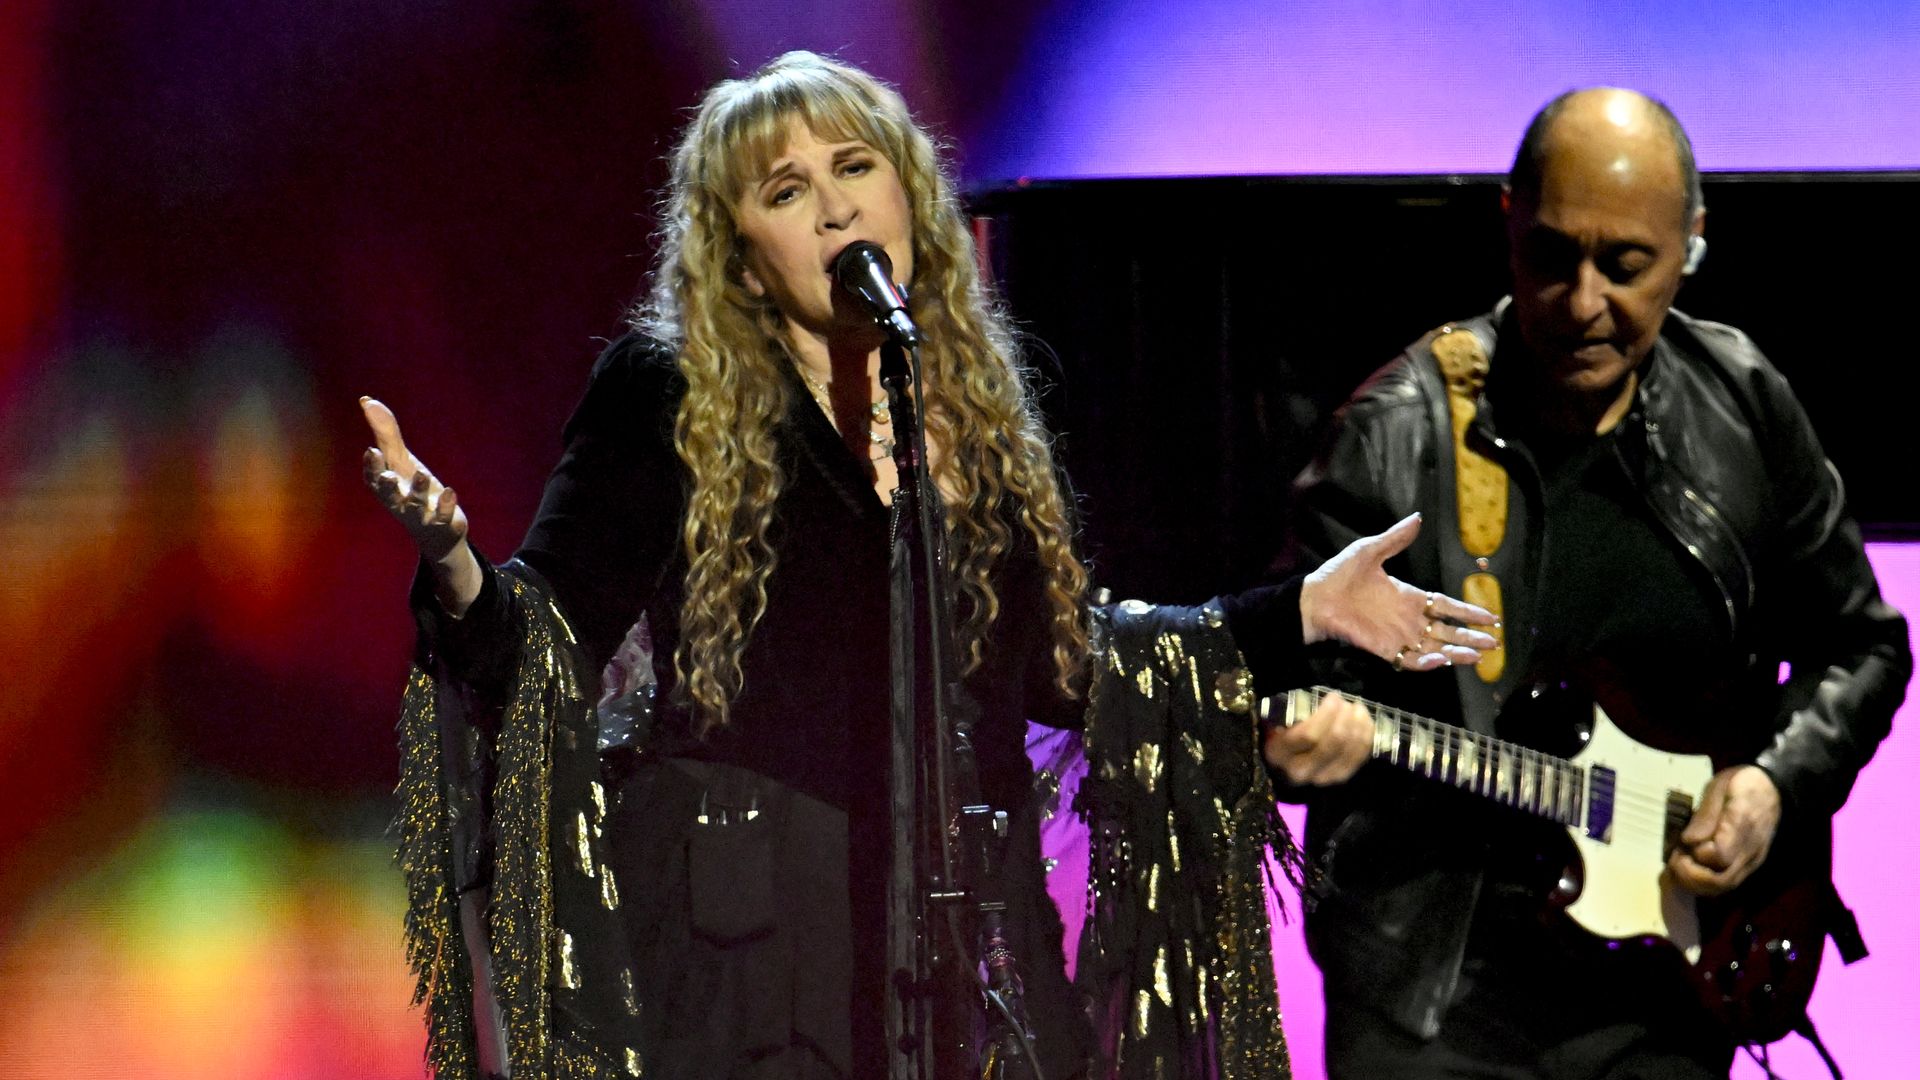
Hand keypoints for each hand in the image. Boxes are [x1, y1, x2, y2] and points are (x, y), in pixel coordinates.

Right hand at [360, 397, 480, 612]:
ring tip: (423, 474)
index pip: (374, 479)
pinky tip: (450, 491)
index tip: (372, 451)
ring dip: (419, 490)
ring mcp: (421, 515)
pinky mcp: (443, 523)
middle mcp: (400, 503)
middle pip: (390, 496)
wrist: (439, 534)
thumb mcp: (401, 461)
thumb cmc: (413, 491)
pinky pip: (443, 516)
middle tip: (388, 475)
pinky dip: (446, 505)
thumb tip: (367, 401)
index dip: (372, 467)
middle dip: (388, 485)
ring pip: (417, 505)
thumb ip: (386, 433)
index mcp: (387, 488)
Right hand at [1263, 690, 1372, 784]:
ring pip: (1349, 749)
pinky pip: (1360, 755)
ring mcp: (1321, 777)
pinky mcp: (1339, 777)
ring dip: (1357, 724)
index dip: (1327, 714)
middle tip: (1345, 702)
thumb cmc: (1283, 731)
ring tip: (1355, 708)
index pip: (1308, 735)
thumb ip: (1295, 711)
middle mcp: (1299, 770)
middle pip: (1333, 742)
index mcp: (1279, 752)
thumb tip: (1322, 699)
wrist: (1288, 759)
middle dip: (1344, 717)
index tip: (1333, 697)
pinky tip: (1363, 719)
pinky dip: (1366, 734)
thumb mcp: (1279, 719)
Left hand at [1300, 513, 1499, 670]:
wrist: (1313, 598)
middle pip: (1447, 632)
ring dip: (1456, 653)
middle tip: (1495, 644)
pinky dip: (1425, 662)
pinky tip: (1442, 659)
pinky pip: (1408, 660)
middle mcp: (1407, 619)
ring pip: (1434, 649)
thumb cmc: (1338, 575)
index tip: (1492, 617)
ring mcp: (1397, 635)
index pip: (1446, 607)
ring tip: (1479, 655)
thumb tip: (1417, 518)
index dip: (1468, 612)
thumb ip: (1395, 539)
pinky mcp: (1383, 648)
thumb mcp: (1369, 551)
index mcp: (1408, 597)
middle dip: (1471, 637)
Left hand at [1668, 765, 1781, 895]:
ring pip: (1724, 887)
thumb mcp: (1719, 788)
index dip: (1695, 854)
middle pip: (1721, 881)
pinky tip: (1692, 867)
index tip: (1681, 843)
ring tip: (1680, 863)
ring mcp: (1752, 860)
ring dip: (1695, 883)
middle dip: (1690, 876)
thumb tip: (1688, 841)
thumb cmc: (1741, 783)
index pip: (1719, 856)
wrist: (1772, 789)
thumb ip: (1705, 816)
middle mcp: (1750, 849)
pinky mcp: (1749, 865)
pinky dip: (1705, 882)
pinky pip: (1728, 882)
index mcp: (1742, 825)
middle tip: (1674, 859)